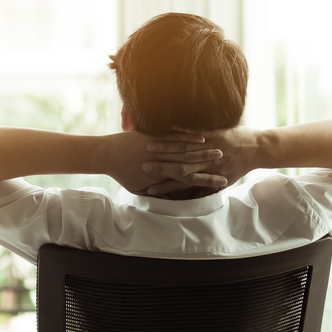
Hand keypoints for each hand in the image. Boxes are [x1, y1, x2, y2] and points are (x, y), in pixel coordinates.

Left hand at [101, 131, 223, 195]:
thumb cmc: (120, 172)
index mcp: (165, 176)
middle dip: (212, 162)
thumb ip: (150, 191)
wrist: (105, 156)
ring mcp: (162, 148)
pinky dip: (190, 135)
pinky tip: (202, 136)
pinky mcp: (157, 135)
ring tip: (220, 149)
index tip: (223, 182)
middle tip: (227, 161)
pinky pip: (177, 134)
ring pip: (189, 148)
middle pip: (195, 162)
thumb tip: (161, 197)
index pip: (192, 180)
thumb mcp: (136, 187)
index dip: (210, 181)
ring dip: (205, 149)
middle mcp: (167, 163)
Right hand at [143, 126, 259, 195]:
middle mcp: (207, 162)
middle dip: (159, 168)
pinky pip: (194, 130)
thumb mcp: (225, 179)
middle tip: (142, 167)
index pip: (182, 184)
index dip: (165, 187)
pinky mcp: (213, 132)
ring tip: (148, 147)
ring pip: (183, 148)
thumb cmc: (241, 165)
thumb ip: (209, 188)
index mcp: (209, 175)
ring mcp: (210, 146)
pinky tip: (166, 127)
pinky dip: (180, 129)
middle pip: (178, 167)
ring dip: (164, 147)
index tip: (149, 190)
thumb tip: (195, 196)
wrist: (260, 149)